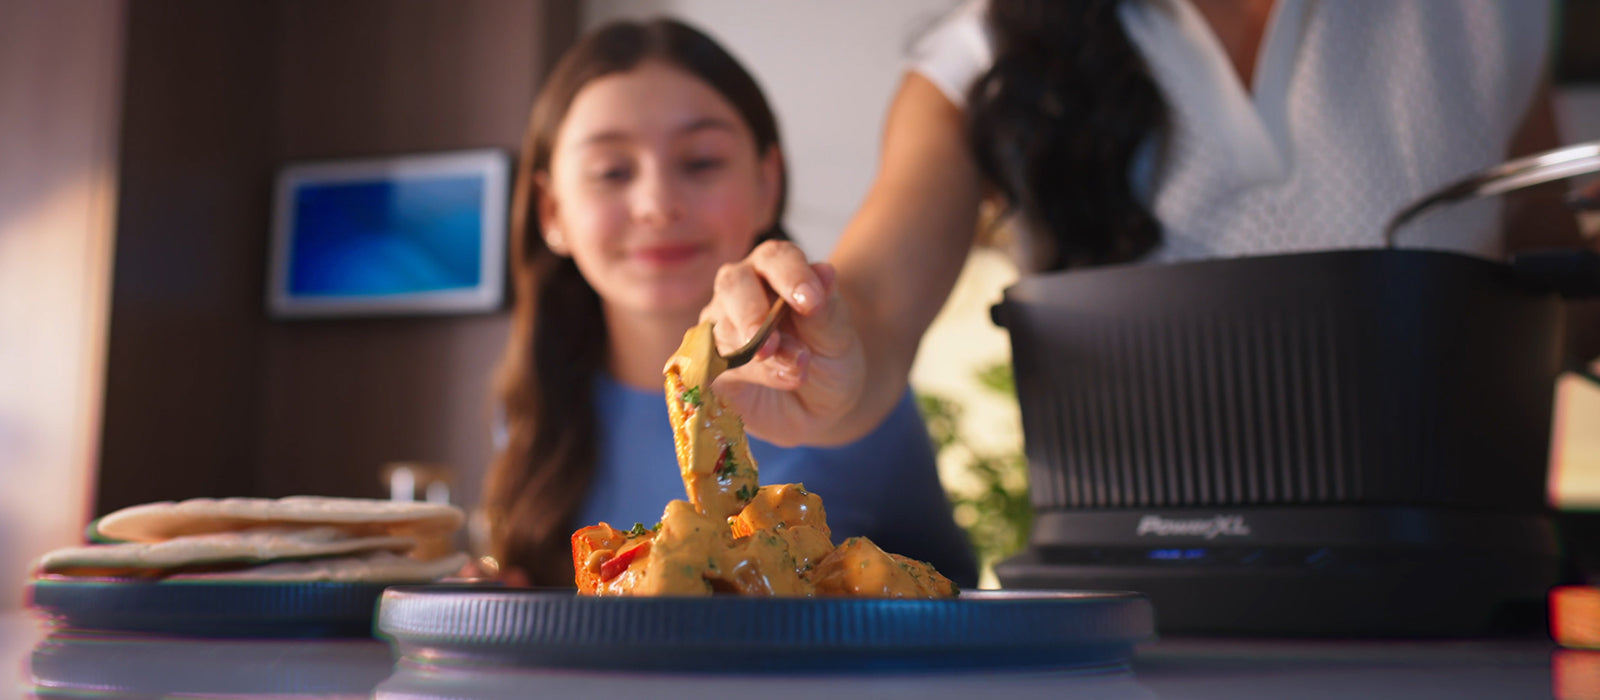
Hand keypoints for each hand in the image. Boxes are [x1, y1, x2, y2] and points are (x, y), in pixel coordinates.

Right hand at [702, 240, 866, 446]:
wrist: (821, 405)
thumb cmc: (828, 357)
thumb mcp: (838, 338)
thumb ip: (826, 310)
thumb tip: (824, 272)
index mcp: (775, 269)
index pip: (775, 259)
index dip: (791, 276)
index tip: (811, 302)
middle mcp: (742, 290)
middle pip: (733, 284)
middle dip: (753, 314)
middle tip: (774, 344)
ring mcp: (721, 325)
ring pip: (723, 329)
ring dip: (758, 354)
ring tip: (796, 372)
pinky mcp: (710, 364)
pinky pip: (711, 365)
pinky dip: (743, 375)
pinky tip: (773, 381)